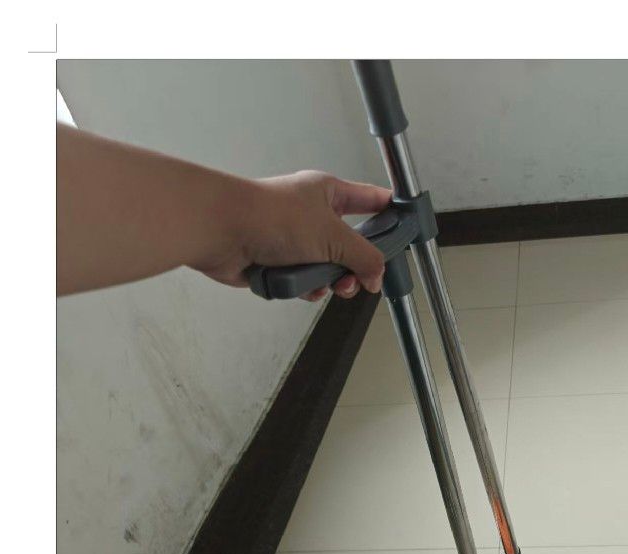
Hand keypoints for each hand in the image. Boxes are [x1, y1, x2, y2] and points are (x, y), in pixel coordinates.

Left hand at [192, 170, 391, 300]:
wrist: (222, 232)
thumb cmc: (269, 217)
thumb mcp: (333, 237)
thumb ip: (364, 257)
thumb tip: (377, 275)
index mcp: (328, 193)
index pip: (370, 199)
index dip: (390, 212)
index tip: (406, 227)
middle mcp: (311, 214)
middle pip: (350, 244)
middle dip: (356, 266)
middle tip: (361, 278)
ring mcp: (293, 238)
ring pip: (328, 267)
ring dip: (330, 280)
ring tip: (326, 283)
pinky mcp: (277, 261)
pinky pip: (304, 280)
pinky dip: (305, 286)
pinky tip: (301, 285)